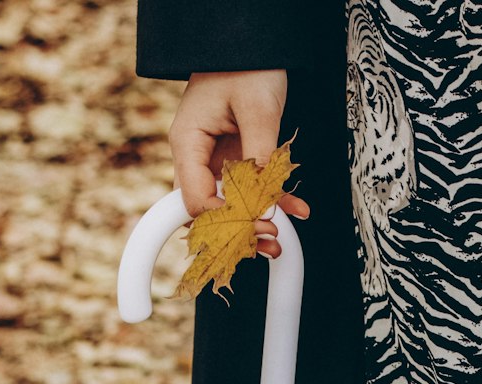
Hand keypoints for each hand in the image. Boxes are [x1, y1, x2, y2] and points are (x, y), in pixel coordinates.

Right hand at [169, 70, 309, 258]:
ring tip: (279, 241)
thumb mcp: (257, 109)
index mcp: (188, 144)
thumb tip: (266, 201)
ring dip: (253, 226)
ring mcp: (214, 161)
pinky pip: (248, 191)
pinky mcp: (234, 160)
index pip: (195, 201)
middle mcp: (196, 157)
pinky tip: (294, 210)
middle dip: (237, 233)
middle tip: (269, 241)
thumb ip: (261, 156)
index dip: (225, 221)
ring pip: (228, 207)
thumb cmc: (245, 65)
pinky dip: (270, 203)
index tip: (256, 226)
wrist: (250, 43)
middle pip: (206, 211)